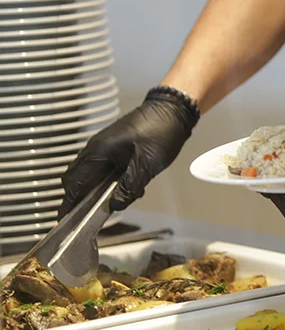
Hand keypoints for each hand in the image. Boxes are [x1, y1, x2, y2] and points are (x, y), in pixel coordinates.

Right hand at [58, 87, 198, 217]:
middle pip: (78, 179)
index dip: (69, 202)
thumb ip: (130, 186)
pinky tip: (129, 188)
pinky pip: (106, 168)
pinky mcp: (116, 147)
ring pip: (93, 175)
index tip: (66, 219)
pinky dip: (112, 182)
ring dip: (100, 190)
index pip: (73, 181)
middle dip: (82, 198)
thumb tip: (115, 205)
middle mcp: (96, 148)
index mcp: (98, 151)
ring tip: (116, 202)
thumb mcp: (147, 164)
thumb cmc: (160, 132)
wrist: (172, 110)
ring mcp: (105, 147)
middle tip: (90, 216)